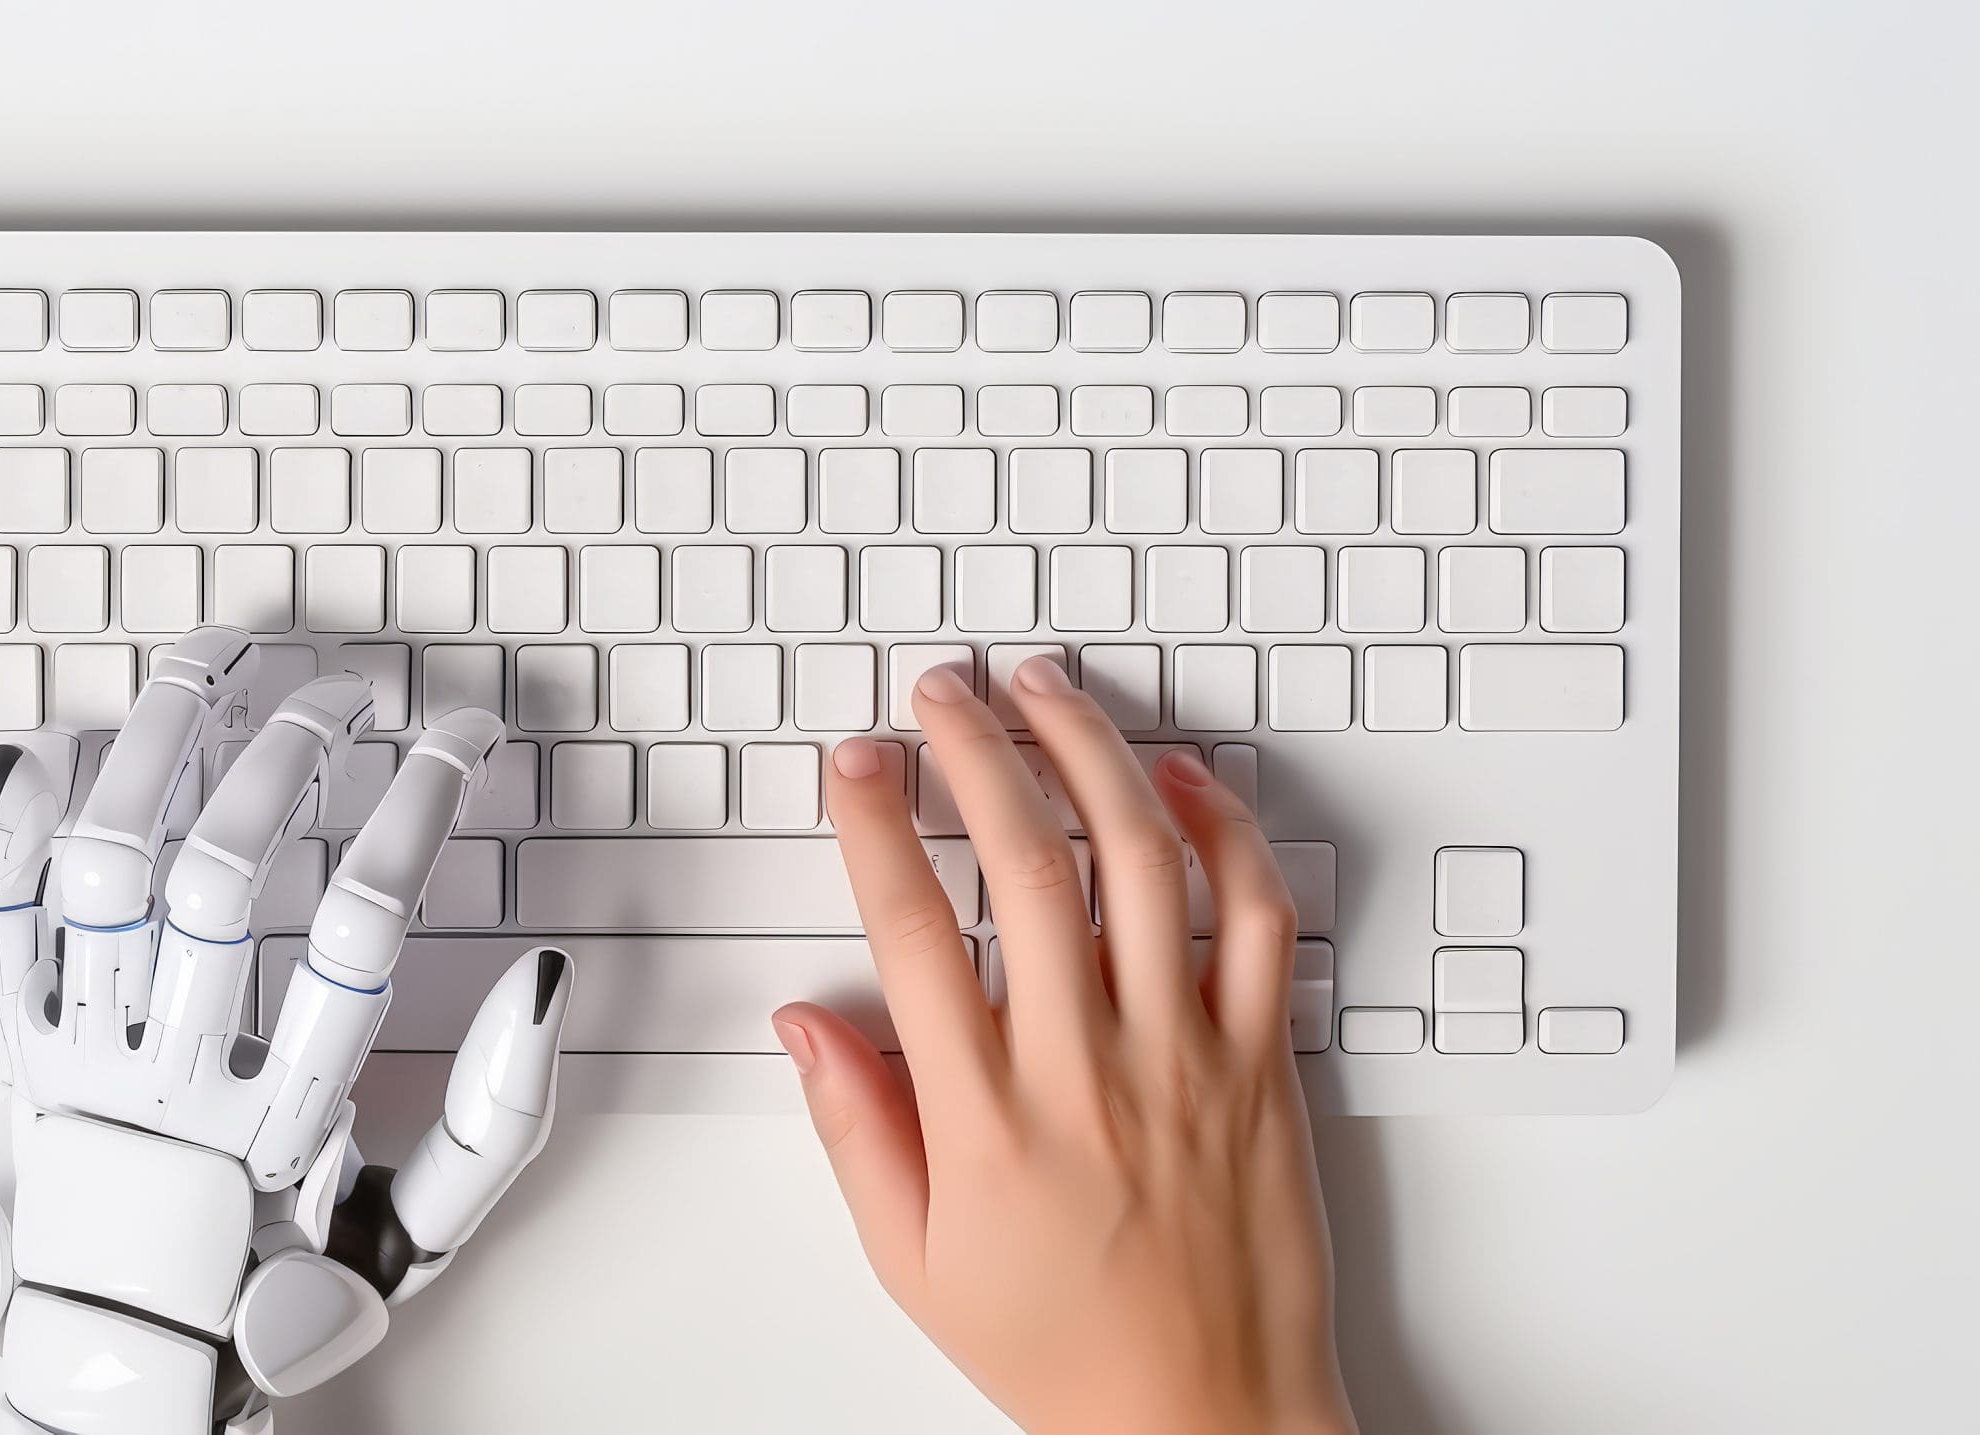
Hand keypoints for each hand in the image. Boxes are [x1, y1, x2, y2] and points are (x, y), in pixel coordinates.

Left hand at [0, 625, 571, 1434]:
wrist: (108, 1381)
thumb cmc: (266, 1303)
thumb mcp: (413, 1245)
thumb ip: (493, 1125)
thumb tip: (546, 981)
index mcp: (281, 1125)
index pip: (368, 925)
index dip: (423, 803)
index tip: (463, 734)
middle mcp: (168, 1080)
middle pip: (232, 870)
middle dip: (303, 746)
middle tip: (352, 687)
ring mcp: (72, 1059)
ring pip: (108, 863)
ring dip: (168, 741)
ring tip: (224, 659)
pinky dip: (9, 816)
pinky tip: (54, 735)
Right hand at [774, 656, 1355, 1434]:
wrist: (1207, 1417)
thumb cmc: (1066, 1349)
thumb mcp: (914, 1259)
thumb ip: (856, 1129)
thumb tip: (806, 1023)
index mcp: (987, 1119)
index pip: (915, 930)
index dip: (876, 825)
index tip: (857, 763)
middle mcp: (1087, 1069)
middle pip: (1028, 864)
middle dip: (975, 753)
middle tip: (944, 695)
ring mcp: (1186, 1057)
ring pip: (1142, 864)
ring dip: (1089, 757)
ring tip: (1047, 696)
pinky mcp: (1263, 1062)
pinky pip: (1256, 921)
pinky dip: (1225, 832)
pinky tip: (1181, 779)